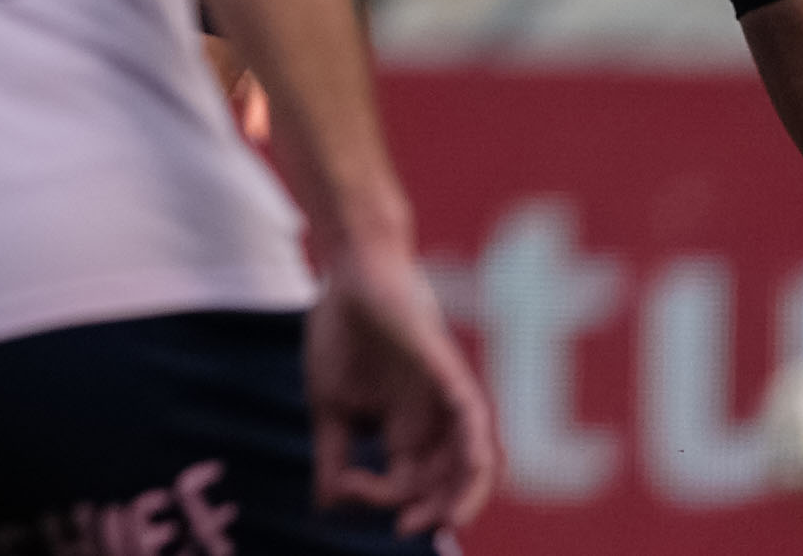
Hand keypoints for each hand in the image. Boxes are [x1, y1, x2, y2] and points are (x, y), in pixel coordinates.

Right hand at [304, 241, 500, 536]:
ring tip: (438, 518)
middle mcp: (431, 425)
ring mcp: (445, 401)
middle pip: (446, 484)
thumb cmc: (342, 335)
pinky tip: (471, 469)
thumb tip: (327, 505)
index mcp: (403, 433)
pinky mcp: (451, 375)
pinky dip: (475, 451)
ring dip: (461, 496)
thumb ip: (333, 454)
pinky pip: (475, 421)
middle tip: (405, 526)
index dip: (377, 498)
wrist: (348, 276)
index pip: (405, 485)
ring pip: (472, 463)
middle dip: (430, 512)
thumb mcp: (331, 406)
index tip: (342, 487)